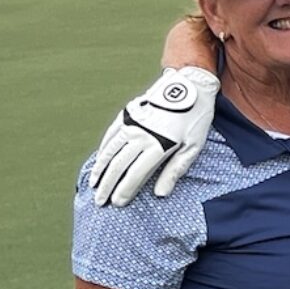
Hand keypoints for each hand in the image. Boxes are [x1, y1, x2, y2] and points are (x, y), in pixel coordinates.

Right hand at [90, 68, 218, 206]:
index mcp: (159, 145)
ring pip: (109, 150)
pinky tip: (100, 160)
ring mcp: (132, 123)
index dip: (124, 190)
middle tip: (100, 201)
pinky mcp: (127, 113)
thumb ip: (176, 170)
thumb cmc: (196, 119)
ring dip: (100, 169)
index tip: (117, 203)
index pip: (135, 174)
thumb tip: (160, 194)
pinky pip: (111, 135)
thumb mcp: (194, 146)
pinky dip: (103, 149)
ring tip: (94, 184)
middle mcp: (141, 135)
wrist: (189, 85)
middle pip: (118, 165)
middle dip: (108, 185)